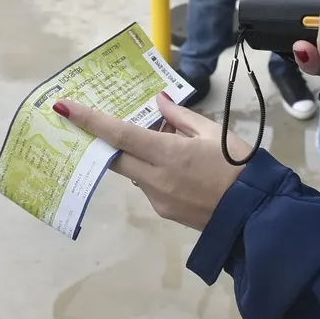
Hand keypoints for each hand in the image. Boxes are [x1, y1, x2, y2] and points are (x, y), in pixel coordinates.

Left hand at [53, 93, 244, 230]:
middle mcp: (155, 178)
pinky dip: (150, 169)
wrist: (255, 216)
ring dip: (133, 154)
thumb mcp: (214, 133)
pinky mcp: (164, 211)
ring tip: (156, 138)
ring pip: (132, 171)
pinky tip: (172, 163)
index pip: (119, 135)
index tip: (64, 108)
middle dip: (100, 140)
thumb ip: (181, 117)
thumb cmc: (239, 167)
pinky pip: (147, 184)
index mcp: (168, 154)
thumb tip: (159, 103)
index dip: (90, 121)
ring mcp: (157, 199)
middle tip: (90, 124)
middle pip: (114, 157)